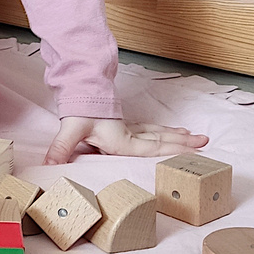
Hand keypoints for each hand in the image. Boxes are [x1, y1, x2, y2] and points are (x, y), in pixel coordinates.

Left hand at [43, 117, 209, 165]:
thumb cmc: (78, 109)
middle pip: (160, 138)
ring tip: (193, 136)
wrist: (77, 88)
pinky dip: (161, 131)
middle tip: (205, 141)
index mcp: (122, 140)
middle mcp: (129, 134)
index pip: (152, 148)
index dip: (172, 150)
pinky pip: (148, 129)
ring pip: (156, 132)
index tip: (193, 150)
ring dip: (175, 135)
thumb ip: (61, 149)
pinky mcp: (123, 124)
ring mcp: (128, 128)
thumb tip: (49, 165)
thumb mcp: (70, 129)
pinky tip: (168, 131)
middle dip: (182, 142)